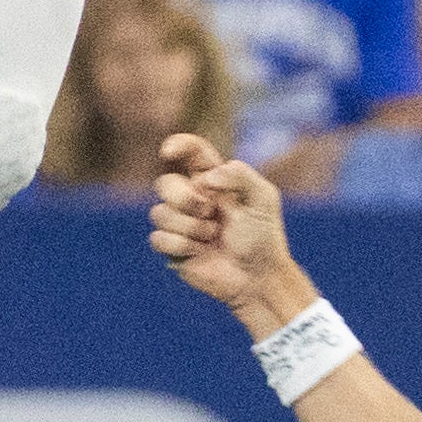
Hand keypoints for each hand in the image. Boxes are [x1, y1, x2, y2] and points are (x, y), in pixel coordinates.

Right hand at [150, 131, 309, 326]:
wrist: (258, 276)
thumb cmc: (263, 236)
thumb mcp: (263, 198)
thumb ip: (240, 175)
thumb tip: (205, 178)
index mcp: (212, 180)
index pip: (190, 153)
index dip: (178, 145)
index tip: (168, 151)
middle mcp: (192, 198)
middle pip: (165, 183)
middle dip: (184, 198)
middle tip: (209, 211)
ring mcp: (180, 223)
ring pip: (159, 213)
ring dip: (189, 226)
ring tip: (213, 236)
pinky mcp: (172, 248)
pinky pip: (158, 238)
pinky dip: (182, 245)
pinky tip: (200, 252)